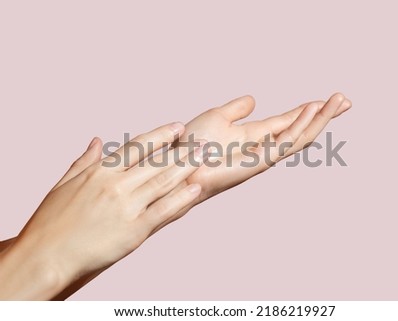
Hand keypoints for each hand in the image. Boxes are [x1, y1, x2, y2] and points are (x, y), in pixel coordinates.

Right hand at [0, 123, 205, 299]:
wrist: (46, 256)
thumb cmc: (51, 221)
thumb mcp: (64, 184)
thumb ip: (84, 161)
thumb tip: (97, 140)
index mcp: (100, 171)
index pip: (137, 147)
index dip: (160, 135)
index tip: (177, 127)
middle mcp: (116, 185)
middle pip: (157, 162)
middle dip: (182, 149)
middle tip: (202, 140)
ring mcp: (127, 207)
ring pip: (164, 181)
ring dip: (187, 167)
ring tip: (204, 156)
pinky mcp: (135, 230)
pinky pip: (164, 211)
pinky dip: (182, 199)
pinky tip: (196, 188)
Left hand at [175, 92, 350, 201]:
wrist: (177, 165)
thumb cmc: (192, 145)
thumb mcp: (217, 118)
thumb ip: (237, 109)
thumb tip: (253, 99)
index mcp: (257, 136)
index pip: (289, 122)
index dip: (309, 110)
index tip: (328, 98)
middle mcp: (264, 148)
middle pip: (301, 130)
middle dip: (323, 116)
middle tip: (345, 100)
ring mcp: (263, 156)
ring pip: (300, 136)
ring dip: (320, 118)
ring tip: (339, 100)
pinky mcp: (258, 162)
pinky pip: (285, 142)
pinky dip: (300, 125)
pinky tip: (312, 109)